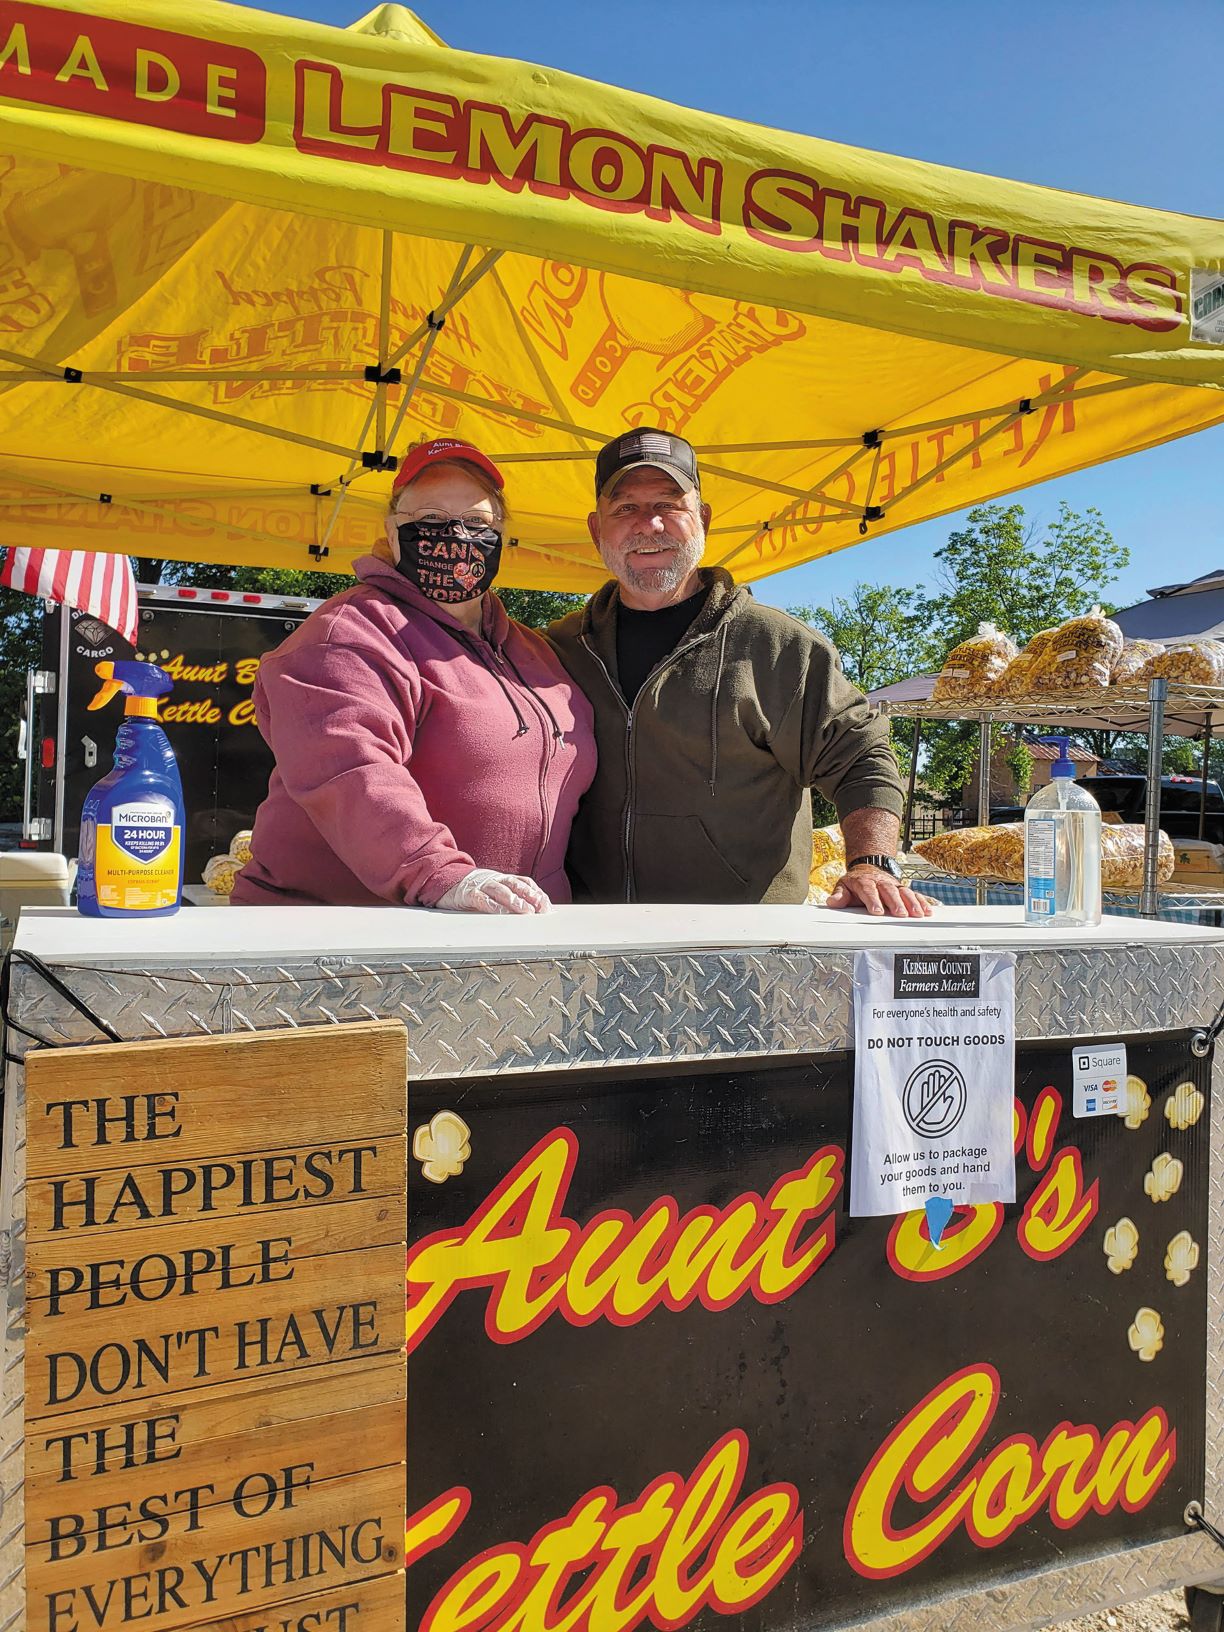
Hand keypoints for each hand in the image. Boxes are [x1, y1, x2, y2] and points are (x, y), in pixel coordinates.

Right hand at [435, 868, 550, 914]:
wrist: (443, 880)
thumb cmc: (471, 889)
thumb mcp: (492, 891)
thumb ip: (508, 898)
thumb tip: (531, 913)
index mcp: (502, 878)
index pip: (525, 883)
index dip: (537, 893)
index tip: (547, 906)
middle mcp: (494, 879)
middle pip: (516, 885)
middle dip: (531, 896)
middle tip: (541, 909)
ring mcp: (481, 885)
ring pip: (502, 891)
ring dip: (515, 901)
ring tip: (526, 911)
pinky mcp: (468, 893)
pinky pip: (482, 899)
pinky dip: (493, 906)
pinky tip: (502, 913)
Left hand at [826, 866, 936, 918]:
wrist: (868, 868)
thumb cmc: (855, 882)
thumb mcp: (843, 886)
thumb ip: (839, 895)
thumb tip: (832, 902)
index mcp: (865, 882)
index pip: (869, 891)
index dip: (873, 900)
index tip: (877, 911)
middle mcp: (881, 883)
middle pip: (889, 891)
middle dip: (896, 902)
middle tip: (900, 914)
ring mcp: (894, 885)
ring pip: (904, 892)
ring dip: (912, 903)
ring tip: (918, 914)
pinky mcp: (903, 889)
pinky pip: (914, 894)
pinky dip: (922, 901)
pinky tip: (928, 910)